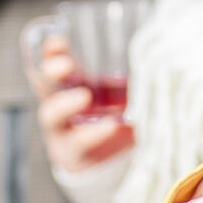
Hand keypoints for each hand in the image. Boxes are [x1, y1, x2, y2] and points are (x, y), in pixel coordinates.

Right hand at [29, 35, 133, 172]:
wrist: (113, 161)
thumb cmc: (116, 116)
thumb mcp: (120, 93)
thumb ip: (130, 79)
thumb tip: (159, 58)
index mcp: (69, 84)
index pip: (53, 61)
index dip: (51, 52)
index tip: (58, 41)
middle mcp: (58, 103)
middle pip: (43, 84)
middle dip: (51, 72)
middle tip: (66, 65)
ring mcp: (60, 130)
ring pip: (51, 116)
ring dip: (65, 104)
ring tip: (84, 97)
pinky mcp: (72, 153)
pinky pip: (78, 144)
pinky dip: (95, 133)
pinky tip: (112, 125)